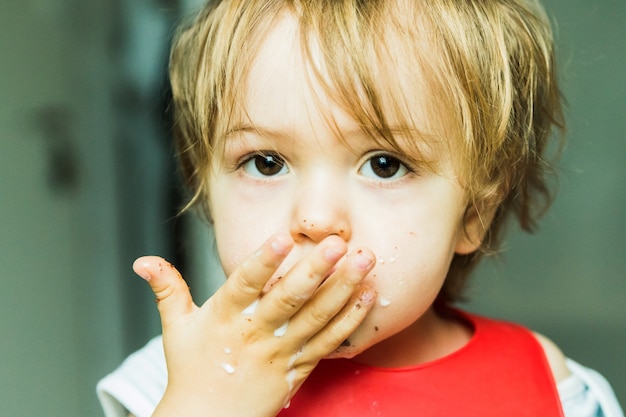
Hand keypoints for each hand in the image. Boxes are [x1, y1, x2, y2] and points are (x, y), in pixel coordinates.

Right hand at [133, 234, 375, 416]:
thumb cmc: (191, 370)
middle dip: (315, 270)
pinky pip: (329, 343)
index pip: (244, 285)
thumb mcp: (175, 327)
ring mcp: (280, 352)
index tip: (283, 238)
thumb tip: (142, 261)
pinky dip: (349, 319)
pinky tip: (368, 295)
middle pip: (288, 300)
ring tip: (365, 260)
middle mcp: (255, 333)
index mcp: (224, 318)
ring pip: (316, 319)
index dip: (263, 262)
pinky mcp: (299, 368)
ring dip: (343, 288)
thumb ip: (167, 288)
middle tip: (337, 242)